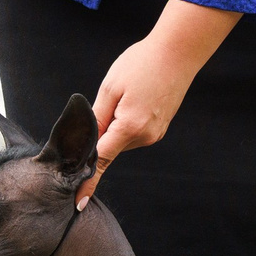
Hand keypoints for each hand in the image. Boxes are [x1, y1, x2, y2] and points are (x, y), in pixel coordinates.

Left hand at [82, 1, 239, 209]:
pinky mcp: (160, 128)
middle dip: (101, 133)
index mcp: (129, 127)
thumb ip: (96, 118)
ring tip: (126, 93)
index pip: (101, 161)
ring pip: (122, 138)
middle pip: (110, 146)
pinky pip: (134, 132)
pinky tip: (135, 98)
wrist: (178, 52)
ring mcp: (155, 133)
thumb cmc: (141, 64)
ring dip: (115, 124)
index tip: (78, 202)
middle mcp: (144, 136)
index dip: (87, 181)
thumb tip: (86, 142)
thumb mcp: (110, 88)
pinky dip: (127, 122)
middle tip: (107, 101)